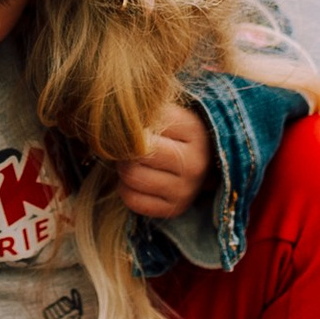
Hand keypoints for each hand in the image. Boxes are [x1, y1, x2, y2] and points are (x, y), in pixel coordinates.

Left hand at [117, 99, 211, 221]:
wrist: (206, 163)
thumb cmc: (177, 133)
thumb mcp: (170, 113)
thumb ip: (148, 109)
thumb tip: (113, 109)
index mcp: (194, 130)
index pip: (146, 122)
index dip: (131, 122)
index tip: (134, 124)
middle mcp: (194, 162)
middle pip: (137, 152)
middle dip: (125, 147)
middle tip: (127, 145)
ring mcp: (186, 189)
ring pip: (131, 176)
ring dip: (123, 168)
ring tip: (132, 161)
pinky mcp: (175, 209)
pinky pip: (132, 199)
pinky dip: (126, 189)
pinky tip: (136, 181)